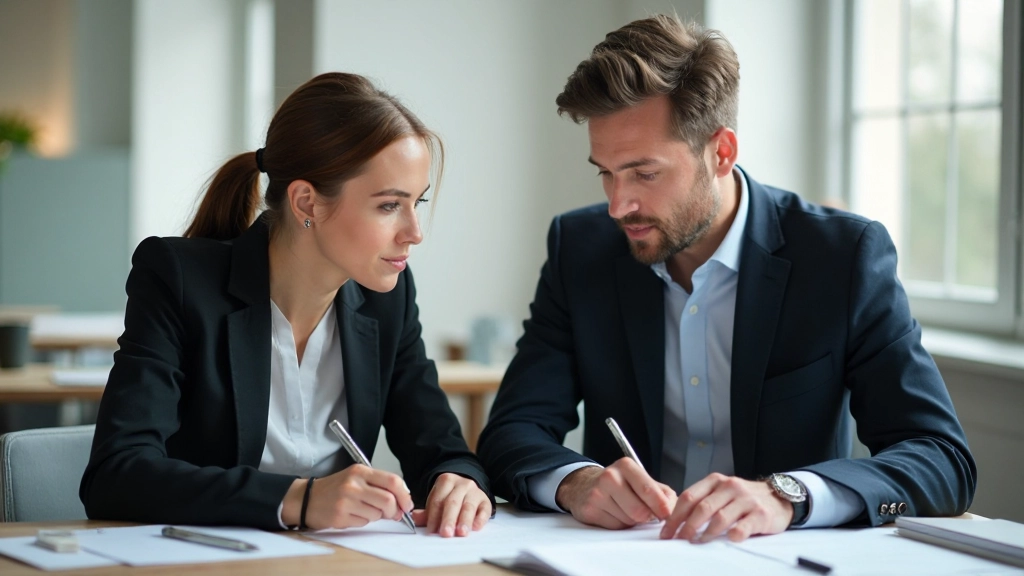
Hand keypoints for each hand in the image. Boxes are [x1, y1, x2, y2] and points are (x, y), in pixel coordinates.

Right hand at [282, 464, 413, 529]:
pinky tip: (352, 515)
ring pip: (377, 514)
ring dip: (376, 516)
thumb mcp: (357, 478)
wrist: (307, 498)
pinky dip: (363, 521)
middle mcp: (353, 484)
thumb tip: (403, 502)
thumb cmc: (336, 488)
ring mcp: (346, 500)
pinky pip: (364, 522)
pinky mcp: (340, 516)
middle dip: (395, 511)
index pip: (393, 481)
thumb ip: (380, 486)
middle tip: (393, 514)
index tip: (407, 504)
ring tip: (363, 510)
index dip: (405, 495)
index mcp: (360, 471)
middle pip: (388, 500)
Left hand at [410, 473, 490, 536]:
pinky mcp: (486, 500)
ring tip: (461, 532)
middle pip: (453, 502)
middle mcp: (461, 484)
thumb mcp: (437, 501)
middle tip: (445, 533)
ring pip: (468, 506)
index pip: (438, 500)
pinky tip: (476, 527)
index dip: (433, 516)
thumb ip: (427, 512)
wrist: (467, 489)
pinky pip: (484, 509)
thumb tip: (414, 518)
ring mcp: (475, 491)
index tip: (431, 530)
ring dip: (464, 520)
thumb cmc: (450, 498)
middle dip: (448, 519)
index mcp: (446, 481)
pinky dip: (480, 519)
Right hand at [555, 459, 676, 528]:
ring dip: (631, 521)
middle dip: (646, 517)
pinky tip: (613, 513)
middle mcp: (610, 476)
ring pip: (628, 521)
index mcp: (626, 466)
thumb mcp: (641, 479)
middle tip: (646, 513)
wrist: (585, 485)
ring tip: (625, 509)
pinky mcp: (590, 510)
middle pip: (639, 511)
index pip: (648, 490)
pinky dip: (618, 524)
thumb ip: (662, 493)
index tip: (666, 515)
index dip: (661, 507)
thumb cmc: (619, 484)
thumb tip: (673, 510)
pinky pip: (614, 527)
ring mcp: (597, 493)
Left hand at [659, 473, 792, 541]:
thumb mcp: (721, 492)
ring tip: (698, 543)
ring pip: (720, 518)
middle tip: (679, 540)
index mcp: (716, 481)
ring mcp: (746, 500)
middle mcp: (730, 487)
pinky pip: (743, 527)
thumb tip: (675, 520)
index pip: (689, 497)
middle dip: (687, 527)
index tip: (666, 532)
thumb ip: (703, 500)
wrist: (778, 496)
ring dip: (706, 533)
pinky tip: (728, 540)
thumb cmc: (743, 498)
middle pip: (702, 508)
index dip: (675, 516)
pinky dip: (733, 535)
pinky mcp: (760, 514)